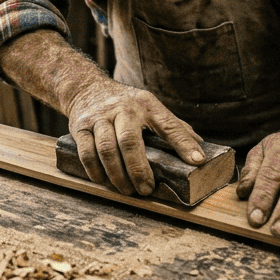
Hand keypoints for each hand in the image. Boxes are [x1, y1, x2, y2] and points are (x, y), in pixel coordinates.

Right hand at [64, 77, 203, 196]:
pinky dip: (96, 171)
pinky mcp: (79, 126)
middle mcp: (123, 108)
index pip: (169, 125)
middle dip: (139, 170)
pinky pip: (87, 153)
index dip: (183, 144)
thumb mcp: (151, 108)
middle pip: (130, 141)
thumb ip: (174, 128)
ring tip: (127, 190)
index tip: (197, 161)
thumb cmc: (126, 105)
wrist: (87, 89)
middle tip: (146, 190)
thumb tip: (200, 151)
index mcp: (147, 105)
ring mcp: (99, 117)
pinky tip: (105, 182)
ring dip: (117, 175)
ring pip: (106, 149)